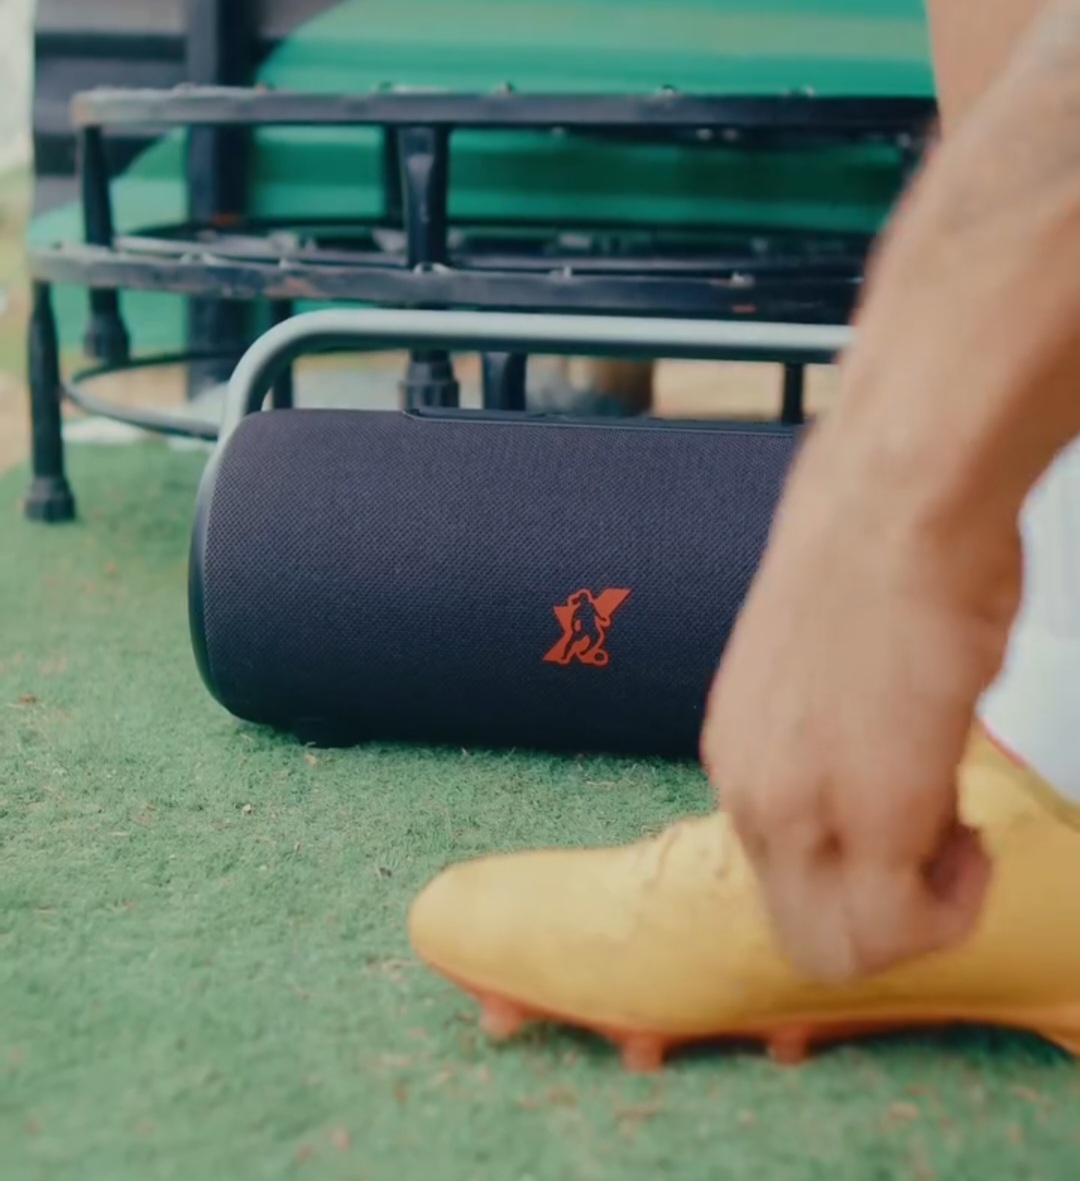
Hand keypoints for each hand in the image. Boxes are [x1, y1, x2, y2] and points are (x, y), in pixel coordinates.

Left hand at [700, 425, 1020, 981]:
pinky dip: (952, 907)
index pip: (783, 886)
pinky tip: (971, 832)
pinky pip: (903, 929)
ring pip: (846, 951)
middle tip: (944, 850)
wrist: (893, 509)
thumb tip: (874, 766)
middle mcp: (749, 795)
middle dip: (892, 919)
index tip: (916, 832)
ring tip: (957, 829)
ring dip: (922, 914)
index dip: (863, 884)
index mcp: (738, 758)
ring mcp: (797, 811)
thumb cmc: (873, 563)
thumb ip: (834, 744)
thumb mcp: (825, 673)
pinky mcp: (868, 816)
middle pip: (808, 940)